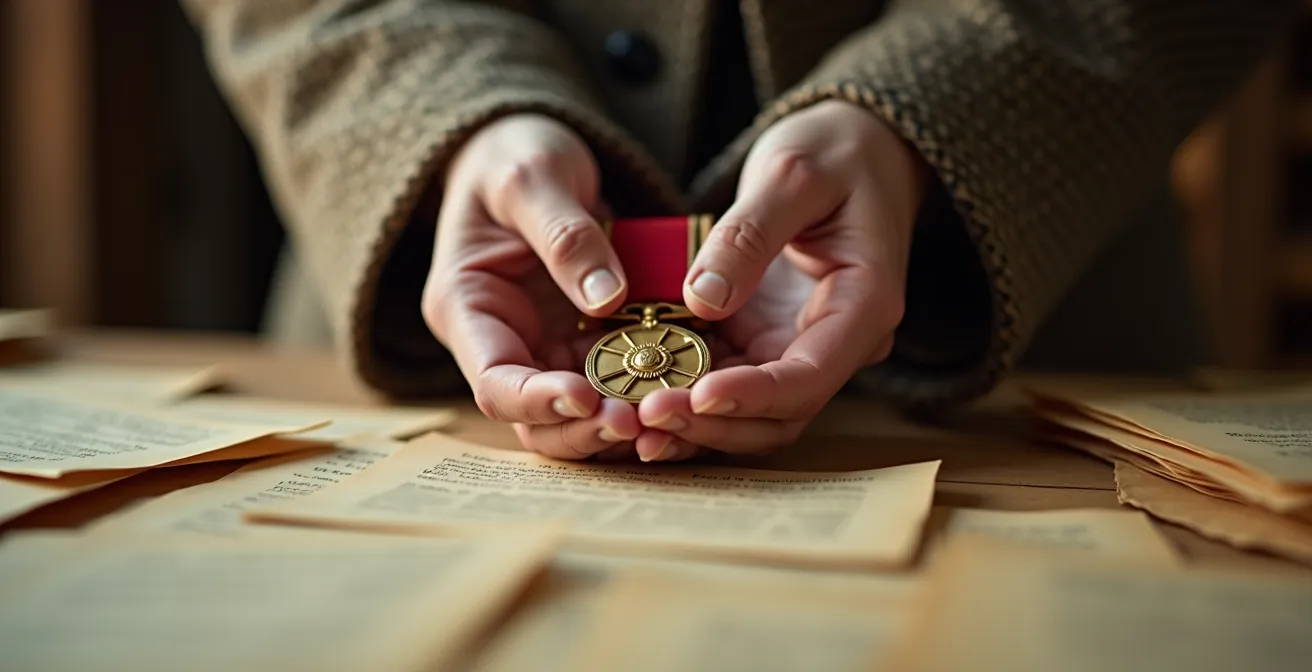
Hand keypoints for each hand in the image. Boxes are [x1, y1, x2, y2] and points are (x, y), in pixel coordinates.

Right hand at [421, 114, 640, 458]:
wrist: (529, 154)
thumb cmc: (515, 156)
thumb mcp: (534, 178)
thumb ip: (565, 236)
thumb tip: (605, 297)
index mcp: (466, 307)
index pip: (492, 380)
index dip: (535, 400)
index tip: (586, 399)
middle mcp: (502, 340)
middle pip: (534, 415)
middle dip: (584, 426)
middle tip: (640, 422)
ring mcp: (545, 347)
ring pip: (577, 413)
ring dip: (618, 421)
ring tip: (666, 416)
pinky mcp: (585, 343)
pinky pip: (615, 382)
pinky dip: (644, 392)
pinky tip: (683, 391)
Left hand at [634, 100, 927, 459]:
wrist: (856, 149)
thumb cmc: (835, 151)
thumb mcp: (791, 174)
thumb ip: (749, 234)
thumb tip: (704, 298)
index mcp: (865, 304)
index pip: (810, 375)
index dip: (753, 396)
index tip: (697, 395)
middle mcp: (840, 341)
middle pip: (782, 413)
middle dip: (716, 423)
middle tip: (648, 415)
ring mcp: (801, 345)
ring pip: (755, 415)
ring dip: (699, 426)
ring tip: (636, 421)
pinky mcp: (767, 341)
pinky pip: (730, 386)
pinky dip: (690, 399)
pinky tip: (641, 399)